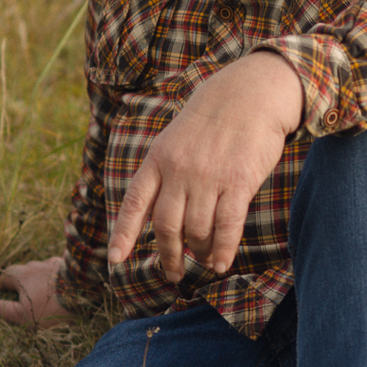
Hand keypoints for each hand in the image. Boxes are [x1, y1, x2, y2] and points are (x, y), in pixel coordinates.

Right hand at [0, 255, 69, 328]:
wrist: (83, 293)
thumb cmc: (50, 307)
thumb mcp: (23, 315)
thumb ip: (5, 310)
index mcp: (23, 276)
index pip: (7, 275)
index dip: (3, 283)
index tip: (2, 290)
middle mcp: (37, 266)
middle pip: (25, 269)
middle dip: (22, 278)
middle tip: (23, 290)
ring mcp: (55, 264)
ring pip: (43, 268)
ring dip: (41, 276)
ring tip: (45, 288)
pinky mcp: (71, 266)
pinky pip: (61, 269)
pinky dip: (58, 275)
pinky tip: (63, 284)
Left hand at [107, 52, 304, 281]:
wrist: (251, 93)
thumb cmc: (214, 120)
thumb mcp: (176, 140)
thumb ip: (165, 174)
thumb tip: (164, 217)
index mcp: (158, 159)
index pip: (135, 203)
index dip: (124, 234)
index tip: (115, 259)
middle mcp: (179, 170)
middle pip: (166, 226)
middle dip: (168, 255)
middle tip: (172, 273)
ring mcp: (208, 177)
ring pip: (197, 231)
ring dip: (200, 252)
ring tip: (204, 260)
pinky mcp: (238, 182)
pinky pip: (227, 226)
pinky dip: (223, 250)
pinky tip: (221, 264)